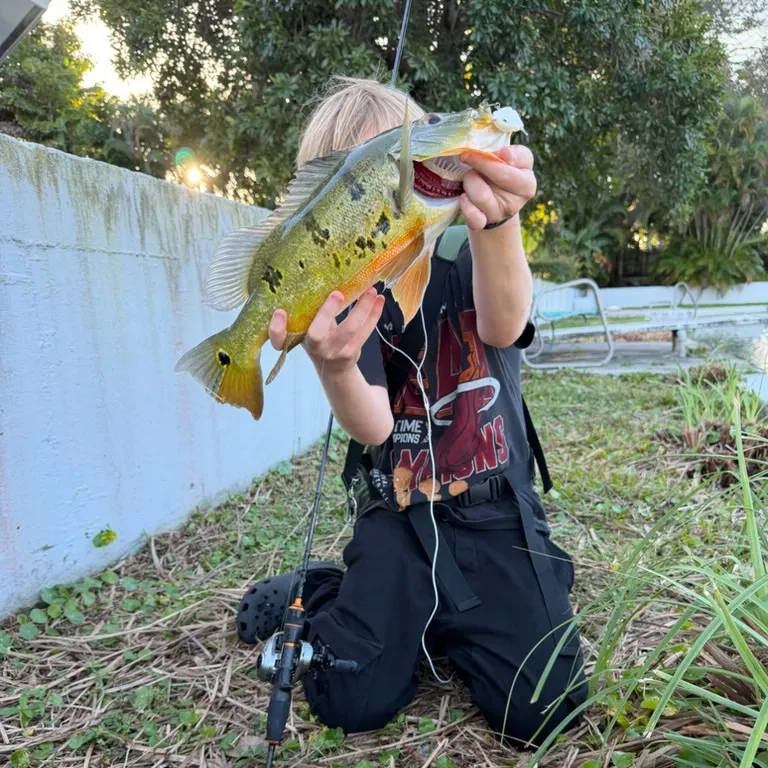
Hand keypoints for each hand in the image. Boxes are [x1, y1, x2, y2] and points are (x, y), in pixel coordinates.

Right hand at [268, 287, 384, 374]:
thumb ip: (307, 311)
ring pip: (349, 331)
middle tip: (337, 293)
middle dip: (327, 313)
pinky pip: (365, 332)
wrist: (333, 369)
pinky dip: (374, 314)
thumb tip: (316, 273)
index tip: (279, 311)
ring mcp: (334, 352)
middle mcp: (314, 347)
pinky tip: (379, 300)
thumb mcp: (307, 328)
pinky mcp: (352, 352)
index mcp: (297, 338)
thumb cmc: (318, 340)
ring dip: (362, 309)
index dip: (276, 329)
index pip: (278, 340)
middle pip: (317, 334)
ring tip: (371, 290)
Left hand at [459, 145, 536, 229]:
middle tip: (467, 156)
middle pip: (501, 176)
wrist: (488, 203)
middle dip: (481, 163)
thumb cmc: (497, 174)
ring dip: (469, 181)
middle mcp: (517, 199)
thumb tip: (504, 153)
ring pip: (481, 194)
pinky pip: (474, 218)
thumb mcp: (507, 160)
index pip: (521, 162)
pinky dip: (465, 206)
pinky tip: (463, 197)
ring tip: (469, 178)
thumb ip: (509, 153)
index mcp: (527, 181)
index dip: (504, 153)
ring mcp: (500, 213)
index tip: (489, 149)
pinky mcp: (483, 224)